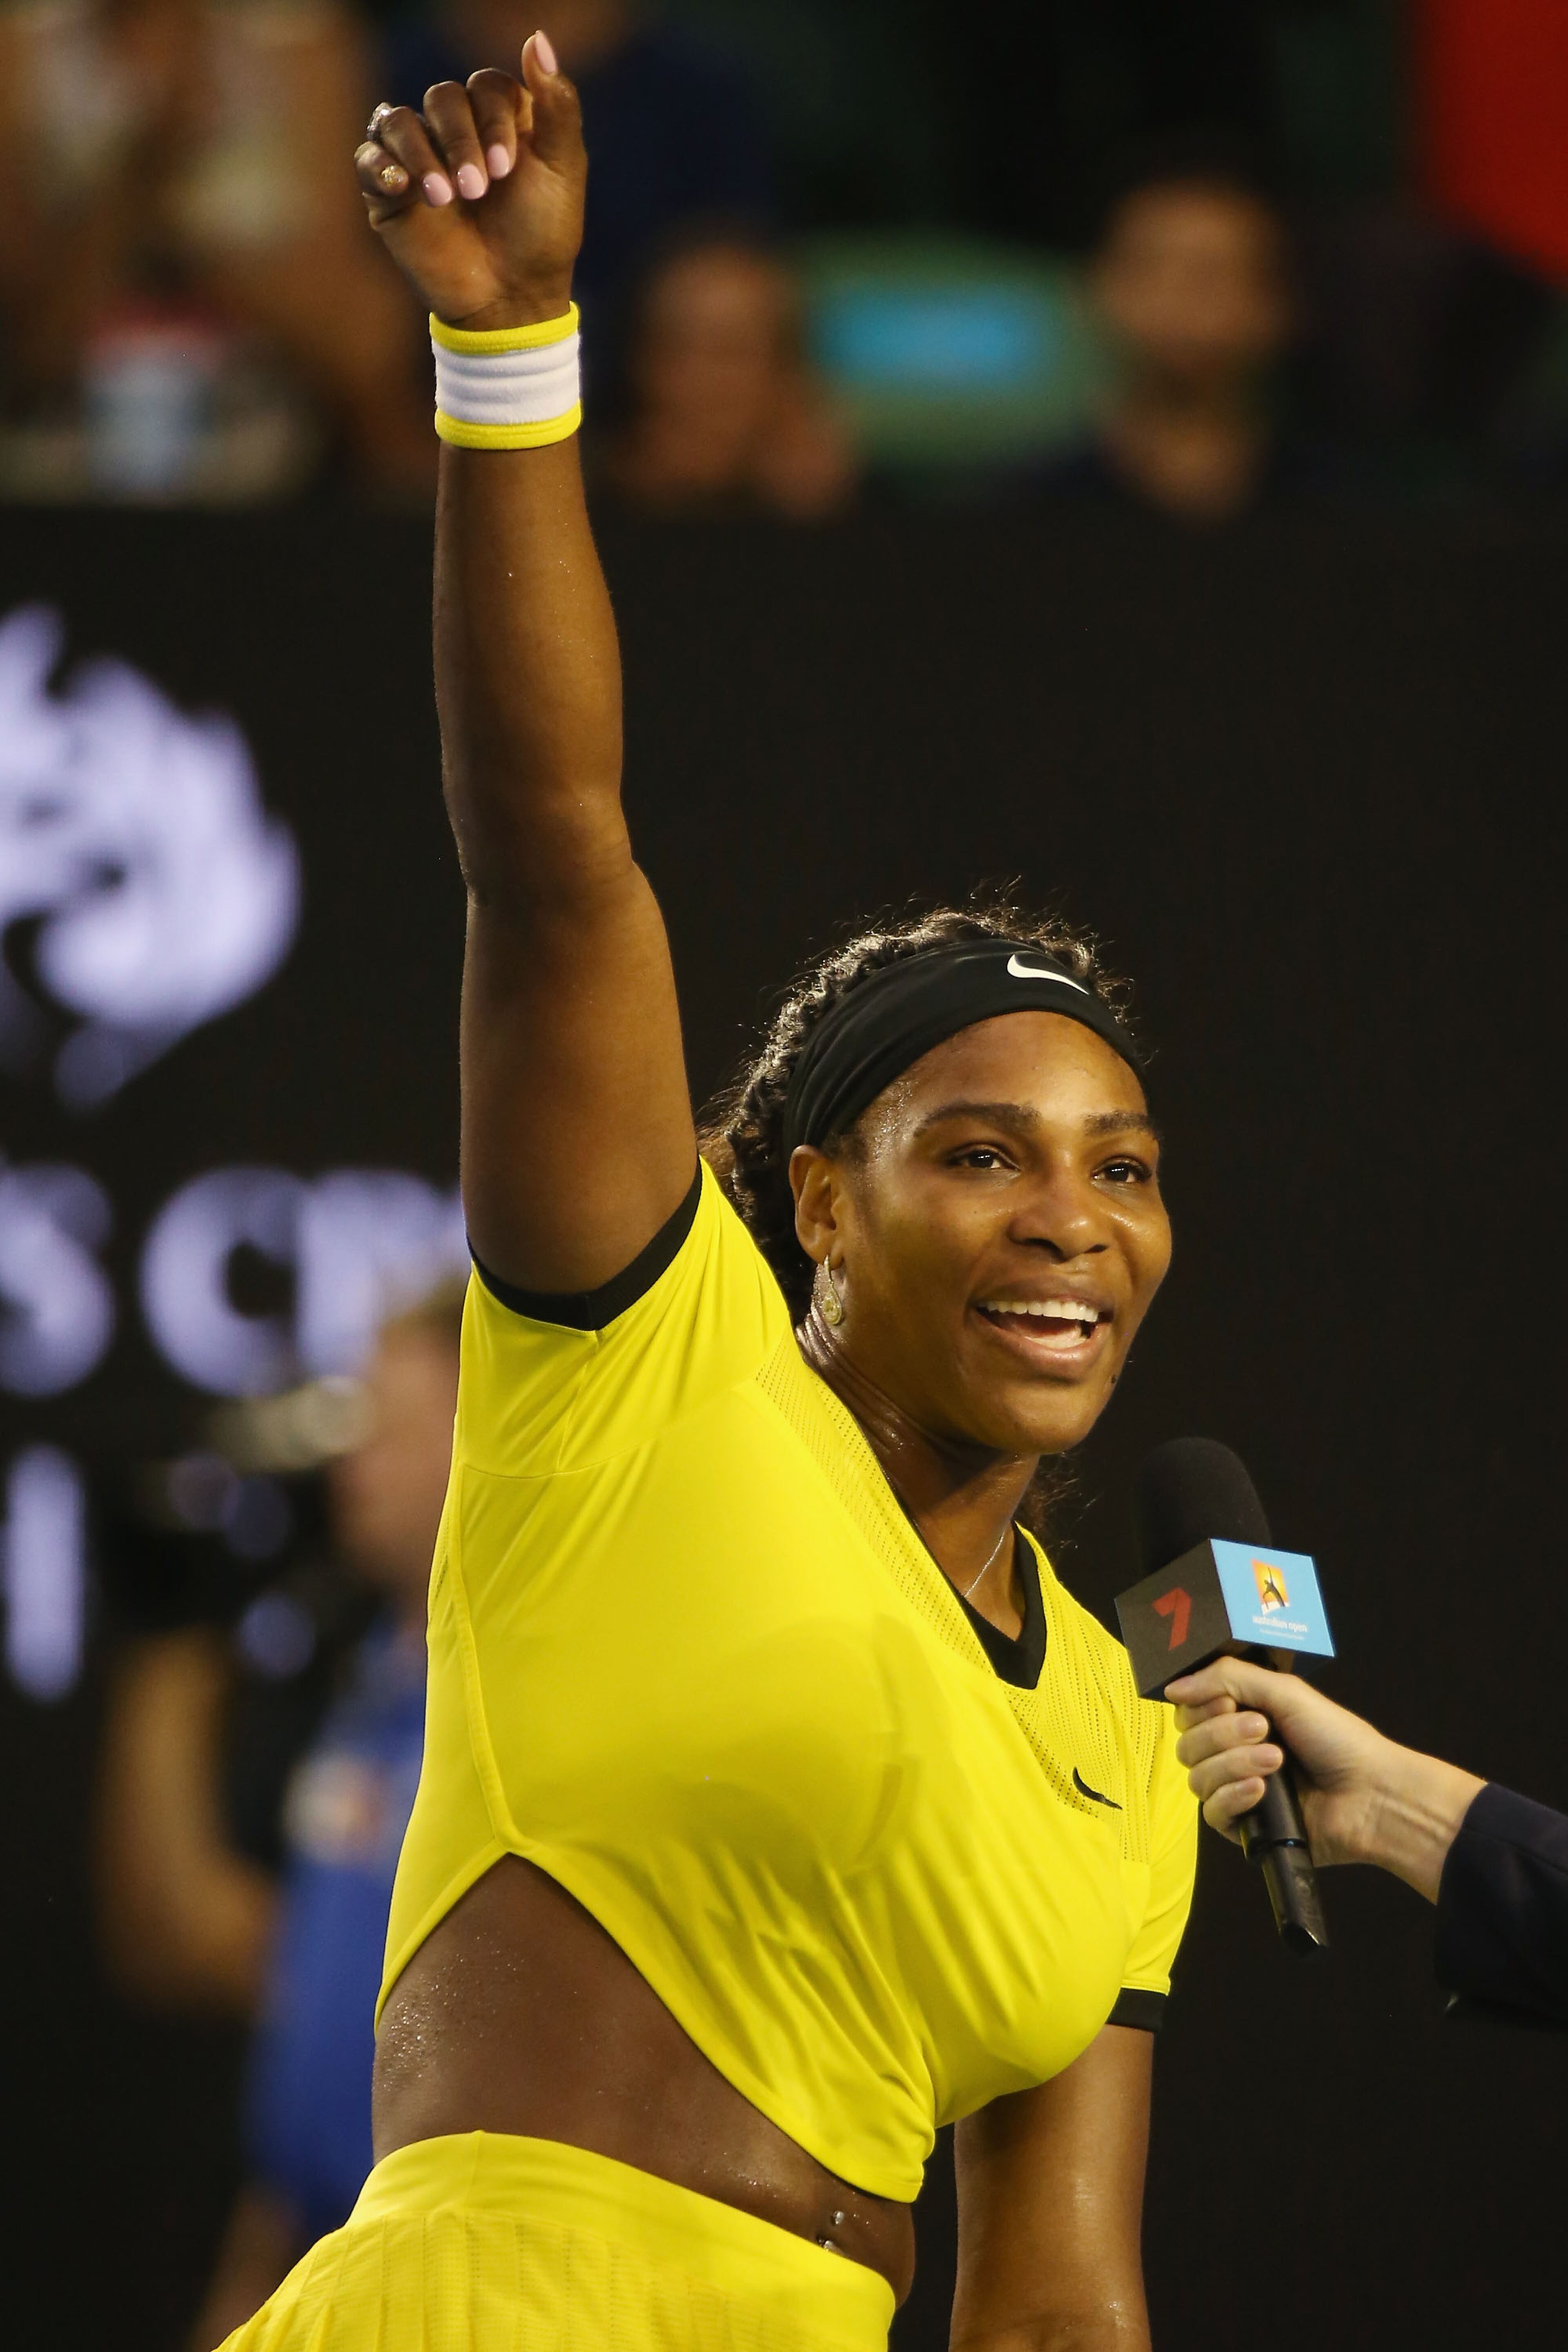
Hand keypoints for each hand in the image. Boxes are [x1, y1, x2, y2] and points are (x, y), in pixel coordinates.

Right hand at [354, 32, 584, 329]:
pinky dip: (380, 165)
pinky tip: (402, 187)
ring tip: (444, 197)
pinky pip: (368, 156)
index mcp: (500, 120)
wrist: (511, 300)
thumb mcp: (562, 169)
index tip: (507, 169)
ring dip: (422, 154)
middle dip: (460, 139)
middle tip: (478, 189)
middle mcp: (457, 132)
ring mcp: (419, 160)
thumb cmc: (542, 236)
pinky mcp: (390, 192)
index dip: (493, 118)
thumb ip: (557, 103)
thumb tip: (538, 37)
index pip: (486, 86)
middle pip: (442, 97)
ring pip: (399, 120)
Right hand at [1167, 1658, 1484, 1899]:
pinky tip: (1260, 1791)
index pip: (1188, 1712)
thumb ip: (1227, 1678)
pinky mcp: (1244, 1826)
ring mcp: (1236, 1790)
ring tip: (1276, 1762)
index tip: (1229, 1703)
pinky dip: (1233, 1796)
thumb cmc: (1336, 1737)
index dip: (1201, 1707)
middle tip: (1265, 1731)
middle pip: (1187, 1744)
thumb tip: (1173, 1686)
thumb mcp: (1285, 1692)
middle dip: (1222, 1734)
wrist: (1371, 1793)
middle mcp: (1232, 1753)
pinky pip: (1212, 1812)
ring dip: (1234, 1764)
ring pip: (1197, 1777)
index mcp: (1239, 1718)